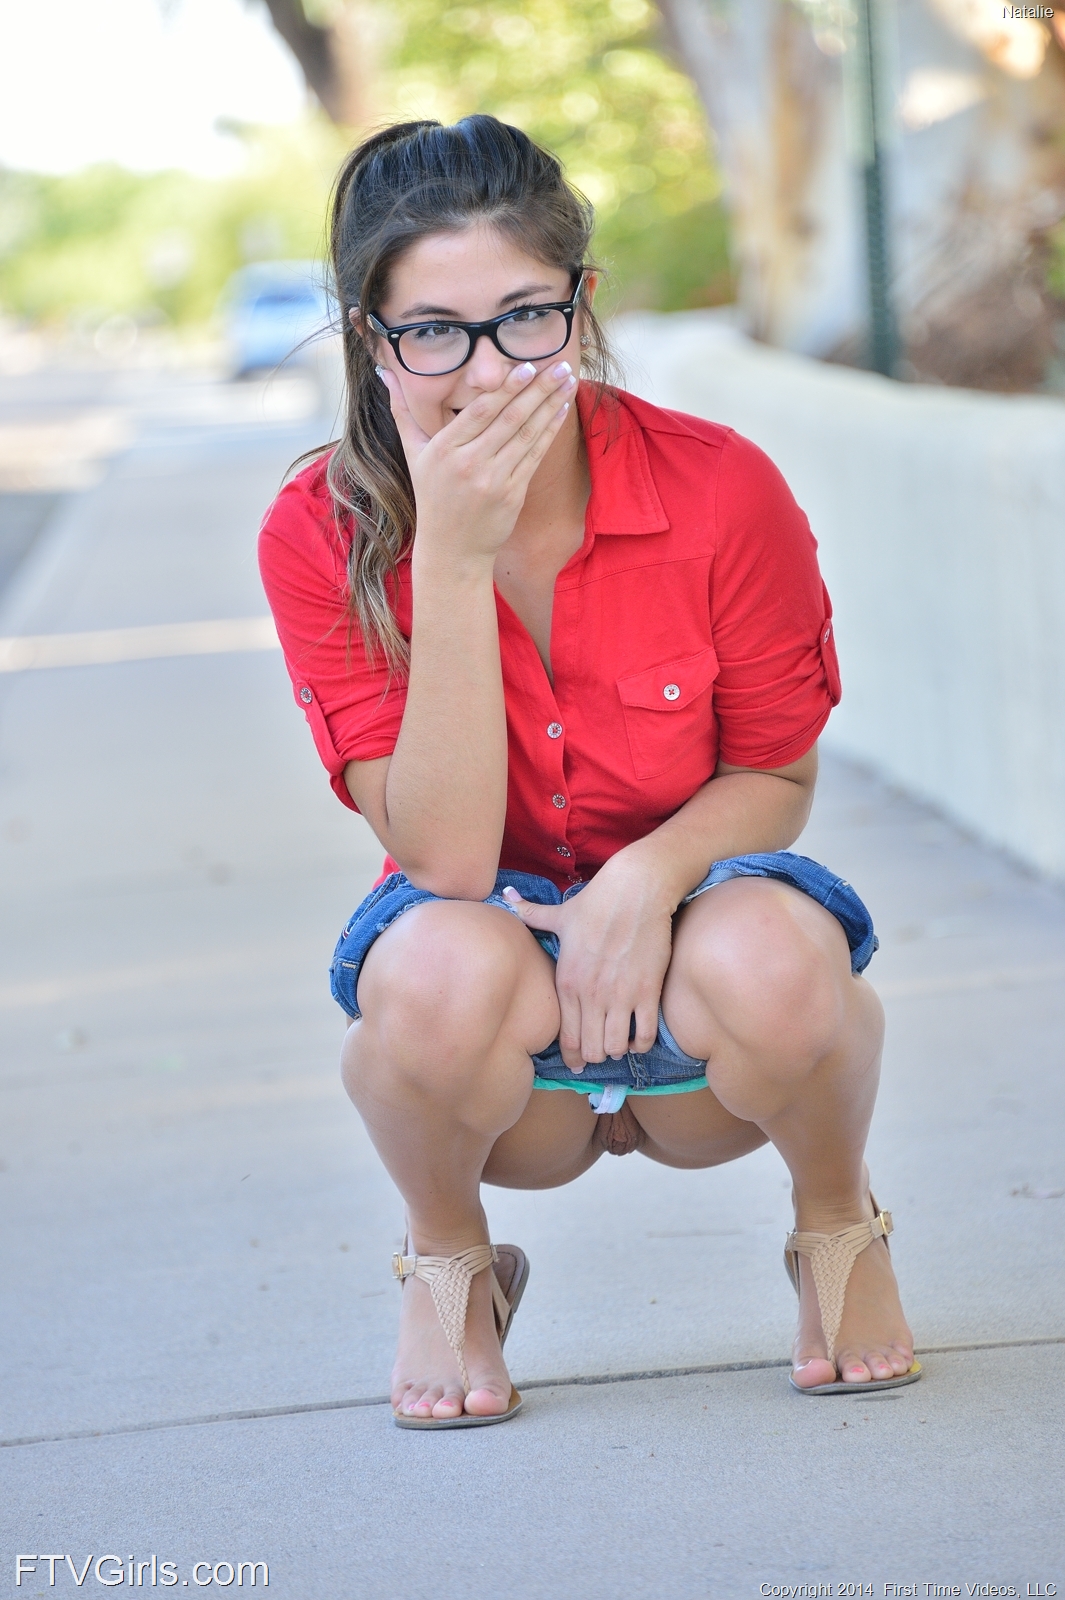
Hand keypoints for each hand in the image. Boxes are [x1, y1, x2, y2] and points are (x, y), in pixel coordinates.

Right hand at [379, 360, 576, 561]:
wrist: (452, 549)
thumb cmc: (432, 496)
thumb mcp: (413, 454)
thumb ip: (402, 411)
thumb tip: (386, 373)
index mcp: (445, 449)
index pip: (481, 411)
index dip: (507, 388)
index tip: (527, 366)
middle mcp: (470, 463)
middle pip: (510, 419)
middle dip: (538, 389)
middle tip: (560, 365)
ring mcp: (494, 480)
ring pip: (527, 435)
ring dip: (551, 405)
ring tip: (567, 380)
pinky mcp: (513, 494)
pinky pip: (535, 456)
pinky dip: (550, 431)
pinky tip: (561, 410)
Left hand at [501, 859, 673, 1071]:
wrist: (636, 890)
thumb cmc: (596, 902)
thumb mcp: (559, 913)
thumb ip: (531, 914)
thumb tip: (506, 894)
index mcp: (567, 981)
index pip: (566, 1037)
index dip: (572, 1056)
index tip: (577, 1062)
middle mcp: (591, 994)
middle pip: (592, 1049)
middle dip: (595, 1056)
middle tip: (600, 1051)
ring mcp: (620, 995)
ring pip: (616, 1047)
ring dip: (618, 1050)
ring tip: (619, 1043)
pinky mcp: (647, 991)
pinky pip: (645, 1035)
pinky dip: (642, 1043)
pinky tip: (639, 1037)